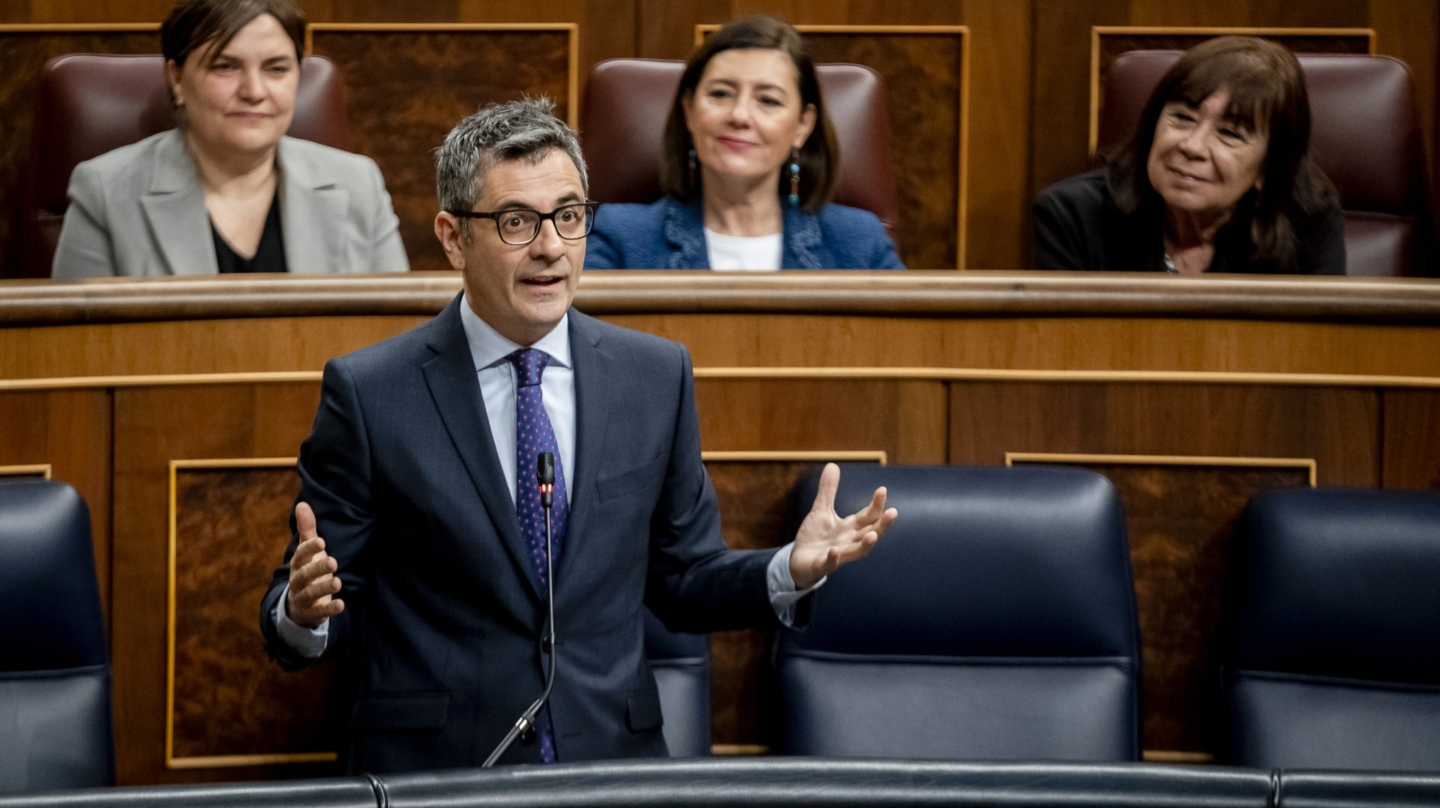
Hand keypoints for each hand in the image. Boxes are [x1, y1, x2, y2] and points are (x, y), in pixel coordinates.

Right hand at [286, 502, 344, 628]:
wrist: (298, 605)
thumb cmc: (308, 572)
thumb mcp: (308, 552)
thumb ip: (307, 530)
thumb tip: (302, 504)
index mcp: (298, 564)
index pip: (300, 555)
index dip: (309, 549)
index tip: (322, 542)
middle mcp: (298, 581)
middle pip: (305, 575)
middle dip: (317, 568)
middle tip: (333, 561)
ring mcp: (303, 598)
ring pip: (310, 594)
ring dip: (324, 588)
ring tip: (338, 582)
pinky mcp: (311, 612)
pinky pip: (319, 612)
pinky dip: (329, 608)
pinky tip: (341, 604)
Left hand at [789, 463, 896, 589]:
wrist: (799, 561)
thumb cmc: (816, 537)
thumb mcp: (821, 510)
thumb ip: (828, 491)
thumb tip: (832, 465)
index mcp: (850, 527)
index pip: (868, 515)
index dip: (876, 503)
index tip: (882, 489)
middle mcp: (848, 541)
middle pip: (870, 533)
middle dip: (882, 524)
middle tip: (893, 512)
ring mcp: (837, 555)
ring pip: (856, 552)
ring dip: (865, 544)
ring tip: (873, 535)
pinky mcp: (822, 565)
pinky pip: (829, 564)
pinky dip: (833, 558)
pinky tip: (835, 551)